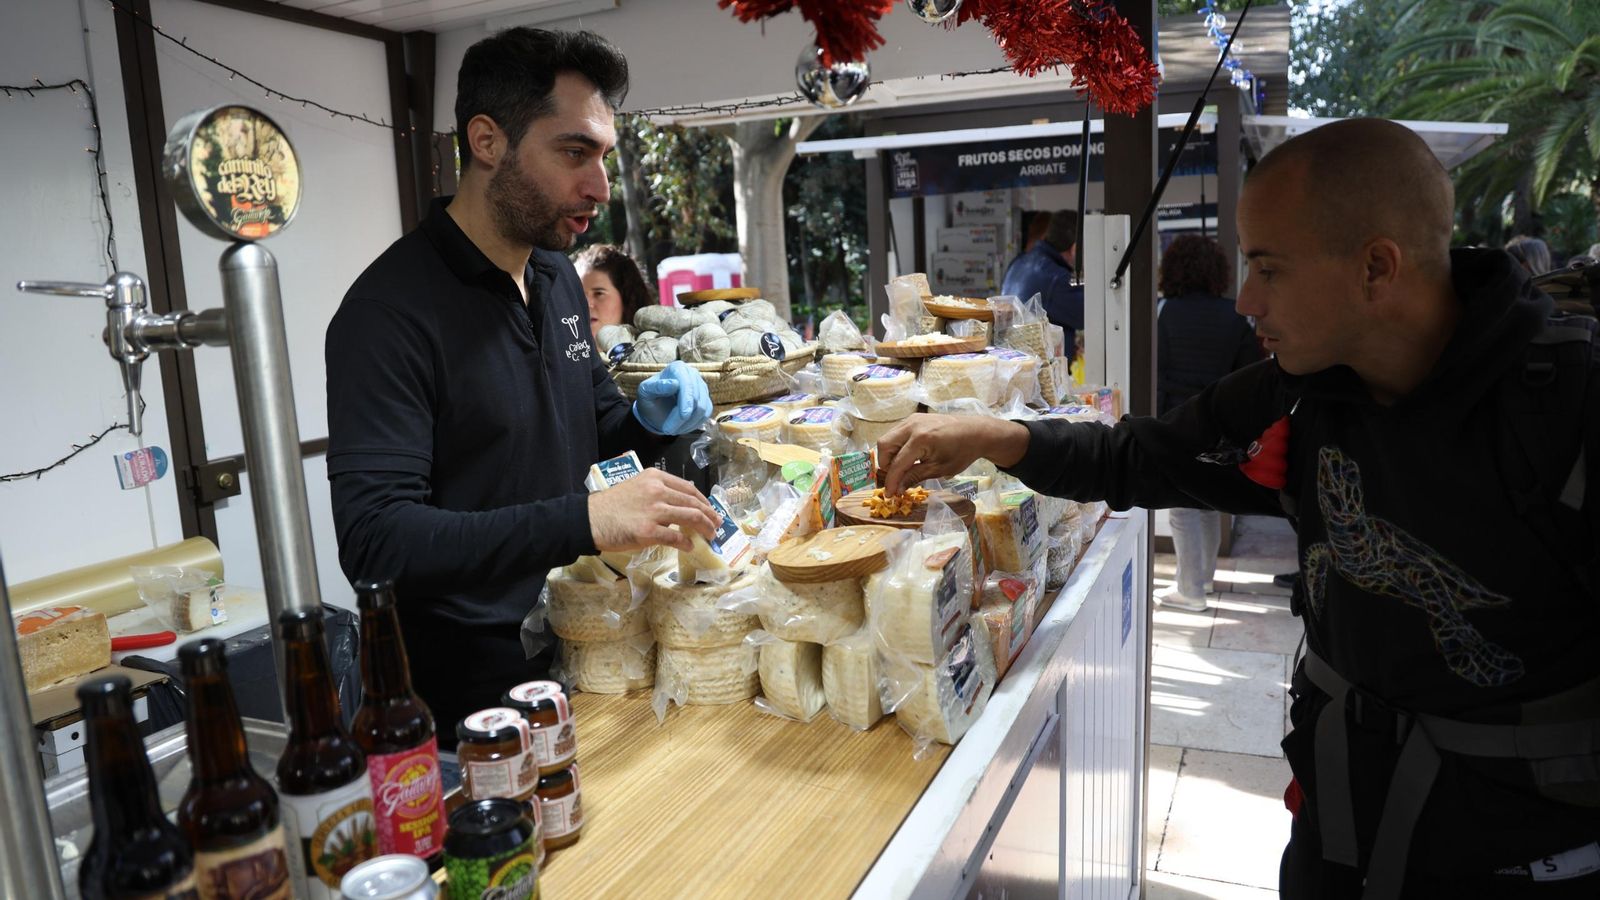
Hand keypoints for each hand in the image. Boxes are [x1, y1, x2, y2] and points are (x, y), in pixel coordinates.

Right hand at [588, 469, 719, 552]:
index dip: (704, 501)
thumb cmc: (612, 505)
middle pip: (694, 503)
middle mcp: (657, 491)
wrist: (589, 519)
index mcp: (655, 478)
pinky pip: (675, 537)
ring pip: (691, 517)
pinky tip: (689, 547)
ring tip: (710, 535)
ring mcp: (654, 511)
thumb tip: (681, 503)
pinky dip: (686, 543)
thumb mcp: (637, 487)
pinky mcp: (648, 531)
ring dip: (705, 528)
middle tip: (717, 525)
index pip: (689, 488)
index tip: (711, 510)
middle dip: (710, 515)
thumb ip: (658, 491)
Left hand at [633, 360, 711, 435]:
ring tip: (672, 430)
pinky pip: (706, 415)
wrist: (655, 408)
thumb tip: (675, 384)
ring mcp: (701, 387)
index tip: (682, 416)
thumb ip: (657, 386)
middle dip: (683, 418)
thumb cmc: (649, 398)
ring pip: (703, 409)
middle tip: (668, 430)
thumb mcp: (645, 392)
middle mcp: (692, 374)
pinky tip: (681, 428)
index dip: (686, 402)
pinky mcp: (705, 400)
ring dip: (688, 424)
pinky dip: (694, 424)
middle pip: (696, 399)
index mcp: (678, 368)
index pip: (687, 385)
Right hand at [877, 414, 1031, 495]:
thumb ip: (915, 477)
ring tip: (902, 467)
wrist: (976, 432)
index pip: (897, 463)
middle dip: (885, 464)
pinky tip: (908, 456)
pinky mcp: (914, 418)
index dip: (891, 481)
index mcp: (920, 439)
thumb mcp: (939, 469)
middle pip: (884, 445)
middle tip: (896, 477)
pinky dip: (896, 446)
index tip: (889, 495)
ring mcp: (912, 419)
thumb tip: (897, 489)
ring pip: (888, 437)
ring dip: (889, 455)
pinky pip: (896, 432)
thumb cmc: (961, 452)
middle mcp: (912, 425)